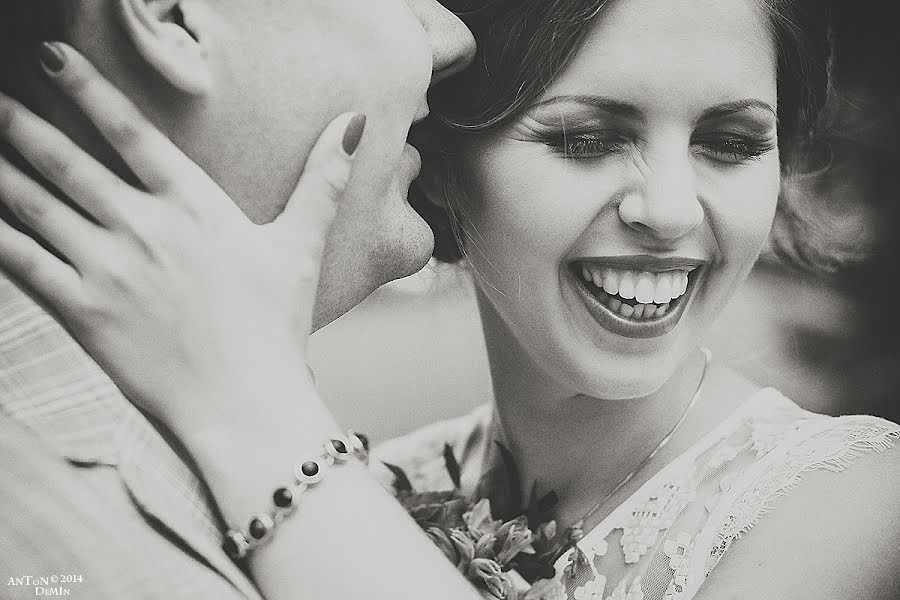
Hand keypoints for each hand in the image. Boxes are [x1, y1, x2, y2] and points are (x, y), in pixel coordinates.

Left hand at [0, 43, 365, 431]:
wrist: (246, 403)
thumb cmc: (276, 326)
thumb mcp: (302, 247)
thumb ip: (322, 180)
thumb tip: (352, 124)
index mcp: (195, 206)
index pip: (131, 131)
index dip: (87, 88)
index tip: (52, 59)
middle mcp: (144, 227)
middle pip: (66, 161)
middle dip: (20, 122)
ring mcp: (108, 269)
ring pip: (33, 205)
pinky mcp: (81, 312)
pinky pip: (22, 262)